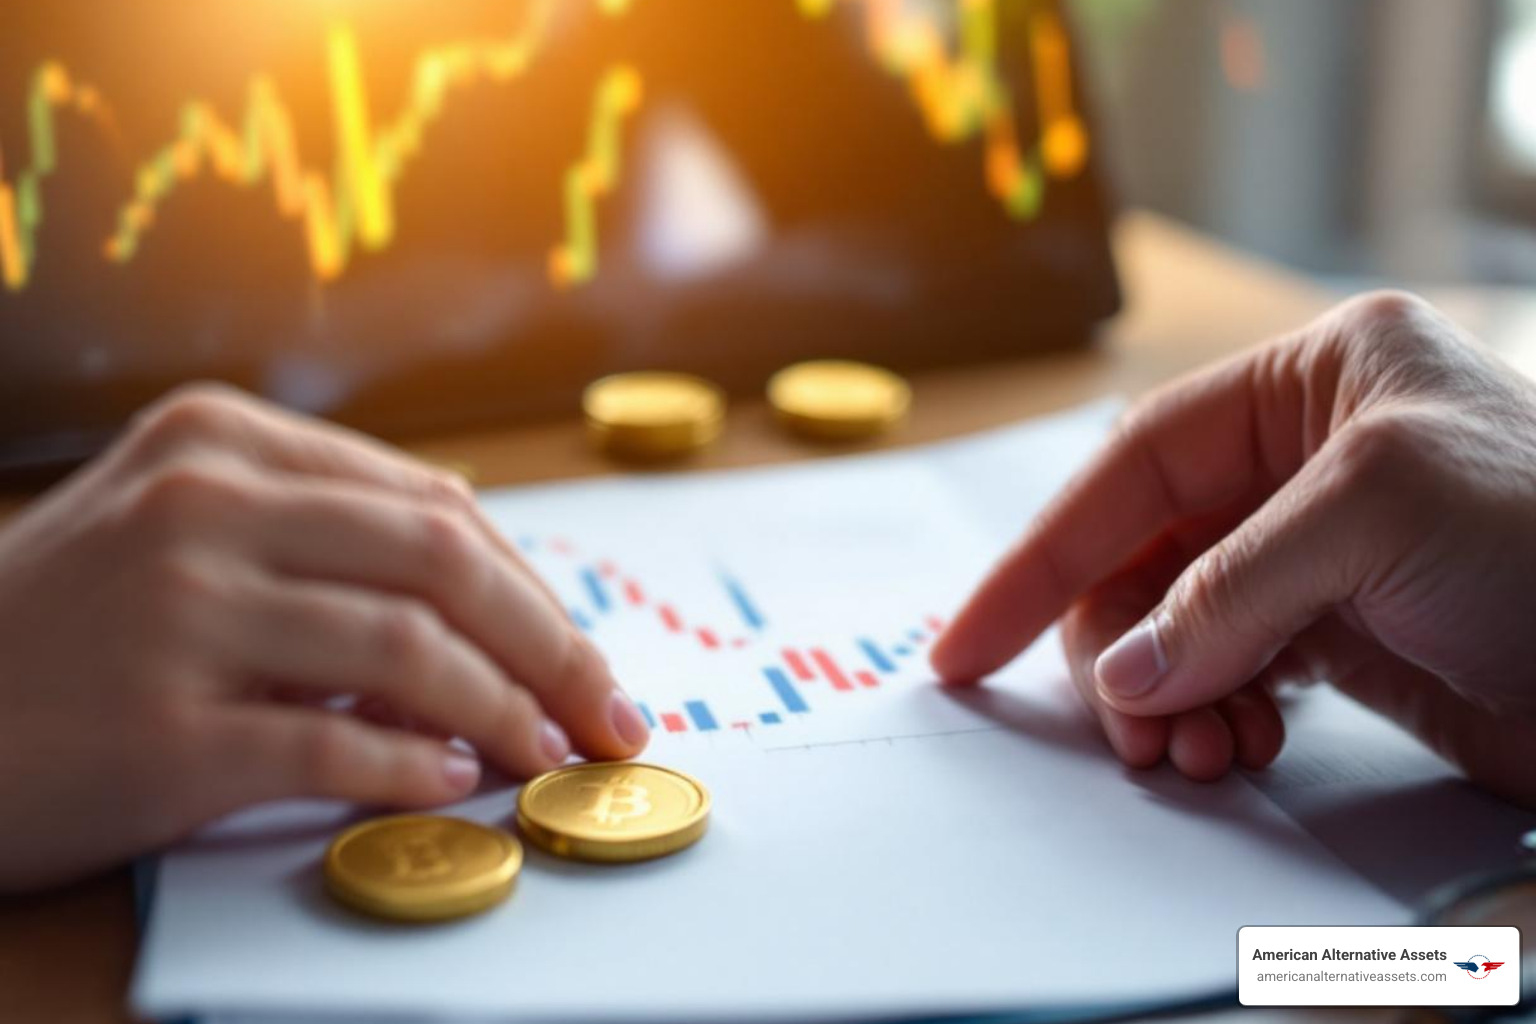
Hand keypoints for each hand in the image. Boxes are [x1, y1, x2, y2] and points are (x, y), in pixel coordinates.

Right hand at [0, 385, 648, 890]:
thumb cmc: (66, 630)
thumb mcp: (184, 534)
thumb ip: (324, 543)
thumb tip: (488, 606)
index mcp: (224, 440)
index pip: (434, 506)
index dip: (531, 586)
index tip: (582, 652)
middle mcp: (204, 505)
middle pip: (446, 563)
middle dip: (553, 645)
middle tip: (609, 713)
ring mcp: (180, 612)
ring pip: (409, 653)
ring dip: (505, 713)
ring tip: (545, 754)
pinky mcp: (161, 728)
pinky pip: (332, 748)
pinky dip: (413, 770)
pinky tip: (454, 783)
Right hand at [932, 292, 1535, 806]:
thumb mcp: (1379, 515)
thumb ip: (1229, 591)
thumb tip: (1127, 671)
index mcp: (1311, 383)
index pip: (1134, 467)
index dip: (1042, 557)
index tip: (969, 639)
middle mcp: (1304, 462)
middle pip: (1142, 559)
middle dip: (1120, 650)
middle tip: (1130, 729)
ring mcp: (1319, 552)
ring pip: (1177, 625)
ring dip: (1166, 698)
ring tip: (1194, 752)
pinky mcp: (1343, 632)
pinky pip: (1228, 673)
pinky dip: (1212, 715)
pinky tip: (1235, 744)